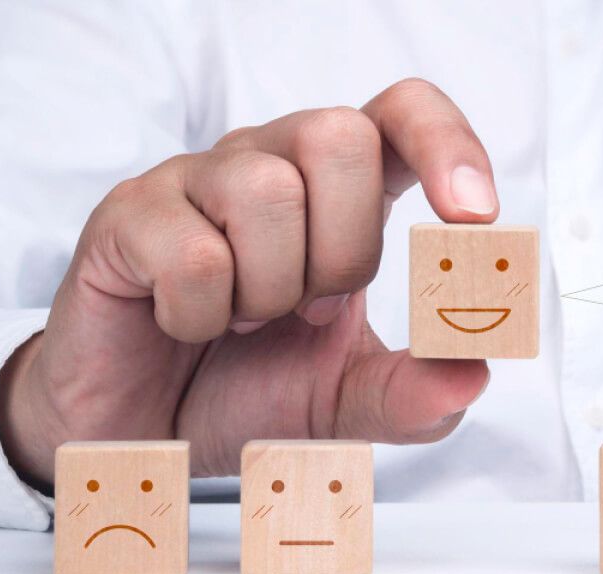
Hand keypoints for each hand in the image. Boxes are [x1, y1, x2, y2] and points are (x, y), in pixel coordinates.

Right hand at [0, 79, 496, 485]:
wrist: (148, 430)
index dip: (447, 146)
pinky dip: (203, 318)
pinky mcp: (129, 215)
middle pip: (339, 137)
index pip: (403, 113)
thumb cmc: (249, 388)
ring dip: (268, 290)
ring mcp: (195, 181)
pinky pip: (193, 256)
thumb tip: (472, 373)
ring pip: (266, 190)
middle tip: (310, 307)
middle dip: (344, 248)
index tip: (474, 217)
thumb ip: (414, 392)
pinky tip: (188, 325)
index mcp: (340, 191)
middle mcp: (271, 163)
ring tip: (244, 322)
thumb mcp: (349, 402)